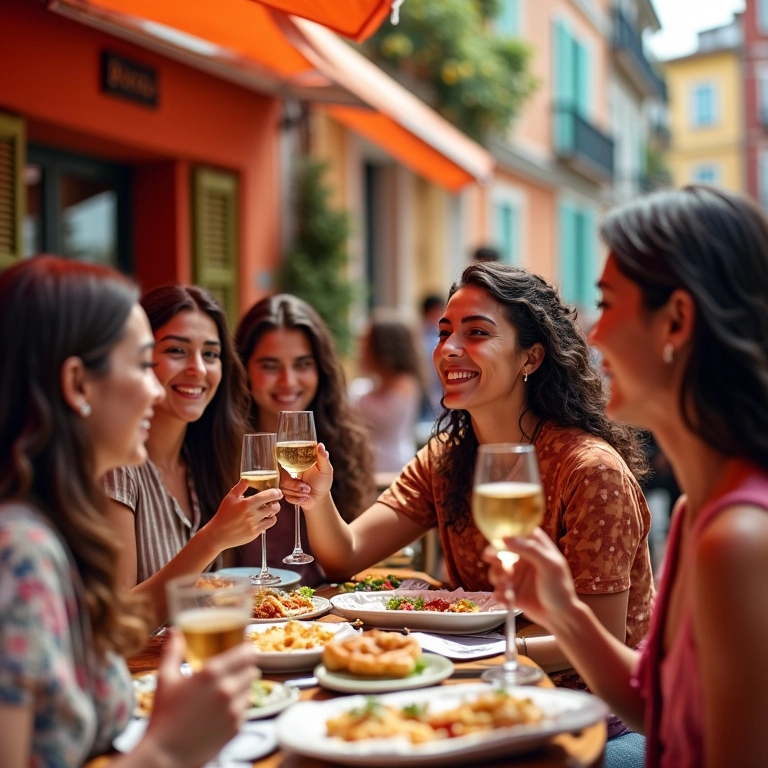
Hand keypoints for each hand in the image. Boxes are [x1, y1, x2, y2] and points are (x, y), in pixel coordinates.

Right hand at [141, 630, 259, 765]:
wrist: (166, 755)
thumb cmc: (164, 716)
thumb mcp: (165, 679)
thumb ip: (172, 651)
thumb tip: (174, 631)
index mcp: (212, 673)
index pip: (247, 652)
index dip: (246, 648)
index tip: (242, 648)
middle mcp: (228, 689)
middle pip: (252, 668)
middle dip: (244, 667)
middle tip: (232, 669)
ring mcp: (234, 710)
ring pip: (251, 688)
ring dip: (243, 685)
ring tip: (226, 689)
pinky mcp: (237, 727)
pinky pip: (247, 708)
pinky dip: (240, 704)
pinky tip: (223, 707)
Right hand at [204, 478, 281, 548]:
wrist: (218, 535)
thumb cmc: (223, 515)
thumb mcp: (230, 498)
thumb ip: (240, 487)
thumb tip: (247, 477)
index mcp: (247, 504)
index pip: (268, 496)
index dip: (276, 493)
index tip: (278, 492)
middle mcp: (252, 515)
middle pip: (274, 507)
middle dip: (276, 503)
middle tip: (273, 501)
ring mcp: (255, 525)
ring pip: (273, 518)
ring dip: (273, 513)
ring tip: (268, 510)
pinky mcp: (255, 534)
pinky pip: (267, 526)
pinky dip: (267, 522)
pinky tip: (262, 519)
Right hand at [279, 442, 332, 509]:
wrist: (320, 498)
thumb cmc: (323, 481)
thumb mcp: (326, 469)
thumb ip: (323, 457)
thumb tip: (320, 445)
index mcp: (295, 462)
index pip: (282, 458)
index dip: (284, 464)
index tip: (296, 473)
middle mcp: (288, 471)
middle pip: (280, 475)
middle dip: (293, 484)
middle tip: (307, 488)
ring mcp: (285, 482)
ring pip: (283, 486)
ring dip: (298, 492)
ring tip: (308, 491)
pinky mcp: (285, 493)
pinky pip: (286, 496)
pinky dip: (297, 499)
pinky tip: (305, 498)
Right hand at [482, 528, 579, 631]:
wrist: (560, 618)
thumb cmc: (561, 588)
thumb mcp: (549, 565)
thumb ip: (529, 549)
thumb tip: (506, 538)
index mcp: (535, 547)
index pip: (517, 532)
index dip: (505, 533)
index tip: (498, 538)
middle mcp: (523, 559)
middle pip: (500, 551)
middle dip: (494, 556)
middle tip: (490, 559)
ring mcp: (516, 575)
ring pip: (496, 570)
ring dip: (497, 577)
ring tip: (506, 586)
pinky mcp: (511, 591)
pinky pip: (497, 590)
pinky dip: (500, 595)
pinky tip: (507, 600)